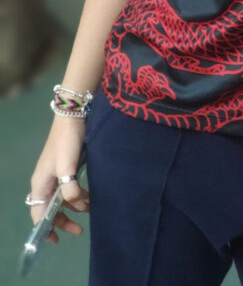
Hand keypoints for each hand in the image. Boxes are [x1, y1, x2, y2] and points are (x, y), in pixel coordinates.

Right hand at [29, 116, 89, 242]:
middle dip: (63, 220)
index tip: (57, 240)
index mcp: (40, 184)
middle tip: (79, 230)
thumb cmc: (66, 143)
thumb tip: (76, 202)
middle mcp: (45, 182)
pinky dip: (78, 194)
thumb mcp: (67, 168)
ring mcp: (55, 174)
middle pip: (51, 209)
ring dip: (74, 206)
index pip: (38, 214)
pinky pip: (70, 187)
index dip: (46, 228)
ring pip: (62, 198)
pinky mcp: (66, 167)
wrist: (73, 116)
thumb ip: (70, 188)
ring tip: (90, 209)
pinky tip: (90, 196)